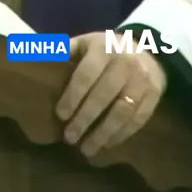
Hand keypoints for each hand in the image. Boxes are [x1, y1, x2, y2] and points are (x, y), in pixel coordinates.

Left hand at [55, 31, 166, 156]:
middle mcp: (125, 63)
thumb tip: (36, 55)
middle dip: (85, 119)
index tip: (61, 115)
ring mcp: (142, 80)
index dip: (73, 96)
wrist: (148, 49)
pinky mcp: (154, 95)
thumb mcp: (87, 42)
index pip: (87, 75)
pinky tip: (107, 144)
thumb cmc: (108, 49)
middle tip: (70, 137)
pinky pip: (137, 119)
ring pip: (122, 111)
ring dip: (103, 133)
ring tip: (86, 149)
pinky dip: (121, 135)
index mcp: (104, 48)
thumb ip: (66, 50)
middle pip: (103, 95)